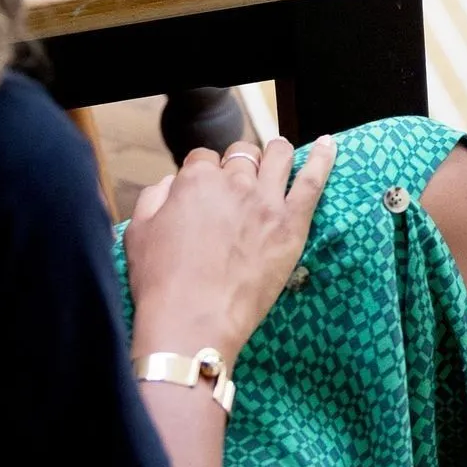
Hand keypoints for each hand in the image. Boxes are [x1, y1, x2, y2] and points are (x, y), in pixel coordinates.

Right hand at [125, 134, 334, 365]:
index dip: (203, 172)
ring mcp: (265, 201)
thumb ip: (154, 198)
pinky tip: (327, 145)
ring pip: (277, 157)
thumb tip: (171, 183)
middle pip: (241, 156)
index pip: (203, 158)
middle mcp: (233, 183)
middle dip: (237, 164)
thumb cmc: (162, 284)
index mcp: (195, 181)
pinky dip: (321, 159)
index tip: (205, 190)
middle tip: (237, 187)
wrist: (192, 321)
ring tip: (278, 156)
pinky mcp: (290, 224)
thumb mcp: (139, 233)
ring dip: (275, 153)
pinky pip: (312, 181)